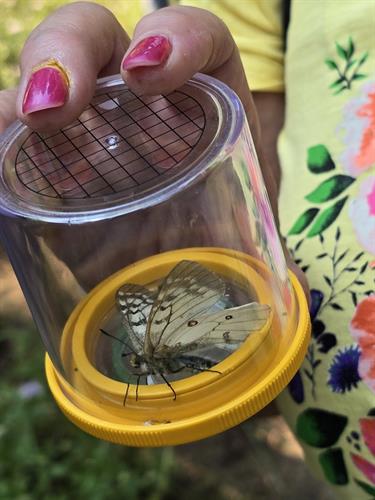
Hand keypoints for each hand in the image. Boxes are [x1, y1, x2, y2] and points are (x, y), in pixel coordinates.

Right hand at [1, 2, 308, 299]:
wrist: (175, 277)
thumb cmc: (221, 246)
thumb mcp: (249, 240)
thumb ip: (261, 239)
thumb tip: (287, 285)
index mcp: (201, 100)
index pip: (195, 37)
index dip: (175, 37)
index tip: (152, 73)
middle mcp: (139, 101)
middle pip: (98, 37)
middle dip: (73, 53)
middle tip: (59, 103)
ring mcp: (89, 127)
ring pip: (48, 78)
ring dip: (29, 89)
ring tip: (26, 121)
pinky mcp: (52, 165)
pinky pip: (15, 134)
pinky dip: (5, 135)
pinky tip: (5, 147)